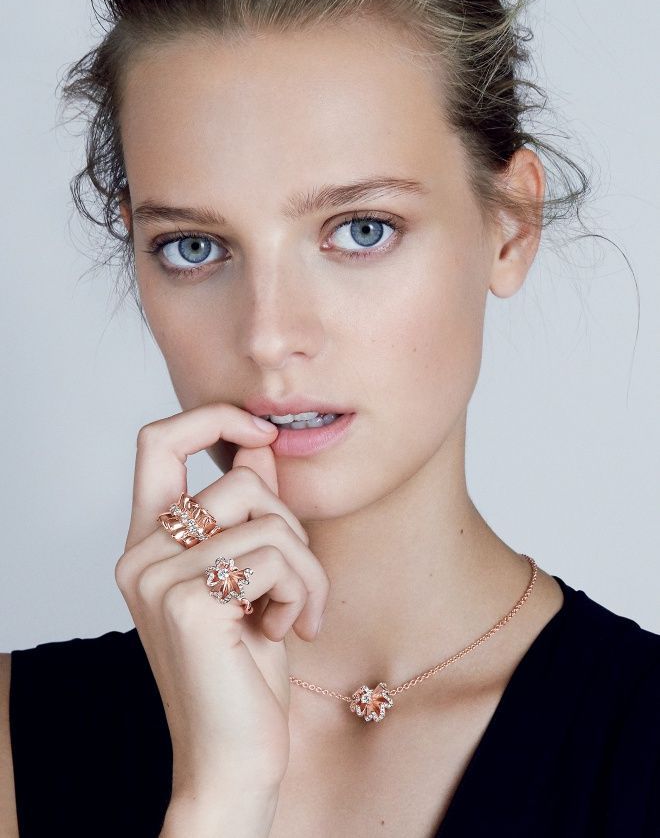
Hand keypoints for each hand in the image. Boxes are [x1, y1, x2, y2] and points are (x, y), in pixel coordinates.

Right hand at [114, 402, 329, 801]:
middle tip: (298, 578)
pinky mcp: (189, 603)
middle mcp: (140, 556)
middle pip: (237, 479)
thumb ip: (248, 513)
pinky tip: (289, 631)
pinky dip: (305, 591)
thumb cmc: (244, 670)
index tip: (262, 434)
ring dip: (306, 566)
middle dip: (291, 523)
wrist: (233, 759)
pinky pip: (276, 555)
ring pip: (268, 518)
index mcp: (148, 544)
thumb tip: (260, 445)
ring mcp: (158, 578)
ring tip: (298, 613)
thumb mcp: (249, 578)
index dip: (213, 417)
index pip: (158, 440)